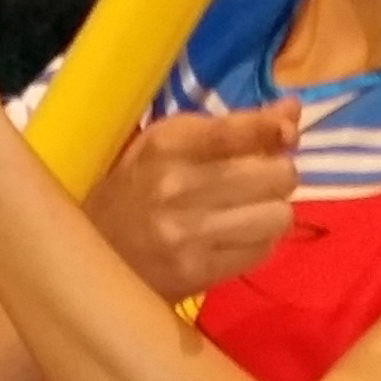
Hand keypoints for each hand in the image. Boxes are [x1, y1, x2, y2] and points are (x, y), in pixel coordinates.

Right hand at [87, 101, 301, 303]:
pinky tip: (235, 239)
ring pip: (278, 215)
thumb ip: (233, 126)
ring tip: (248, 214)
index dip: (276, 130)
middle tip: (258, 183)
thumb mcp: (169, 144)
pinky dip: (258, 243)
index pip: (243, 129)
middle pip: (277, 174)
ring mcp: (188, 232)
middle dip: (277, 176)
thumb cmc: (133, 192)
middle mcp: (177, 184)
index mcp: (166, 143)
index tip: (284, 134)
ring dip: (271, 214)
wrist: (87, 258)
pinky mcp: (197, 271)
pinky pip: (262, 250)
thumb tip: (292, 110)